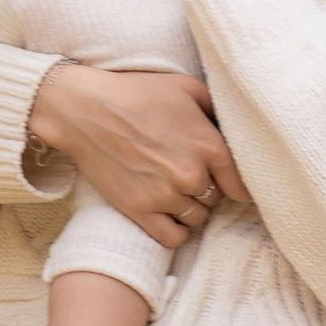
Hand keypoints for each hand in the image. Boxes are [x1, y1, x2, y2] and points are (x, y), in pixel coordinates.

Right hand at [24, 63, 249, 247]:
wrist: (84, 110)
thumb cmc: (136, 93)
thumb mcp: (186, 87)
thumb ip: (217, 109)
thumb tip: (234, 129)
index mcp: (209, 145)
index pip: (241, 183)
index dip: (238, 183)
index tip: (230, 182)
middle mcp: (191, 174)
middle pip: (216, 199)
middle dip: (208, 189)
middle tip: (190, 175)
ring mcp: (164, 196)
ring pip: (197, 218)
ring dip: (191, 207)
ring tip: (177, 191)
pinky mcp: (139, 210)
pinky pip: (173, 238)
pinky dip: (177, 231)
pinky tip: (170, 216)